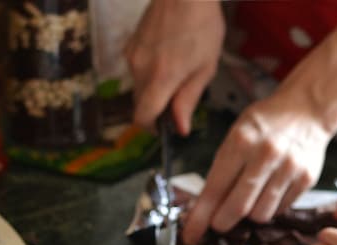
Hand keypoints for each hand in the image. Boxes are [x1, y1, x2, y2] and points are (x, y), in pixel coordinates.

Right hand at [124, 0, 224, 134]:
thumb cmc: (202, 24)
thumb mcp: (206, 66)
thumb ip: (189, 99)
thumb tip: (180, 127)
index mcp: (161, 78)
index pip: (142, 117)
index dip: (152, 128)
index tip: (165, 127)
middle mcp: (140, 69)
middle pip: (140, 104)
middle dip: (157, 107)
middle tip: (180, 96)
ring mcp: (132, 55)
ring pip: (138, 86)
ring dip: (154, 88)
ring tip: (178, 69)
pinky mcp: (130, 45)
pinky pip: (137, 69)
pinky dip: (149, 72)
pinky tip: (168, 56)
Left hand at [181, 91, 330, 244]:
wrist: (307, 108)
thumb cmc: (264, 124)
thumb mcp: (236, 135)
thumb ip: (222, 169)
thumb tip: (205, 209)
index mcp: (241, 141)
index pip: (215, 189)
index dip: (200, 217)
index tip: (190, 235)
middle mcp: (266, 155)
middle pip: (238, 208)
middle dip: (222, 222)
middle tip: (218, 224)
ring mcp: (289, 168)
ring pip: (260, 214)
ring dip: (249, 215)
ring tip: (249, 199)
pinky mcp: (306, 179)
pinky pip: (280, 210)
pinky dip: (270, 207)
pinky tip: (269, 191)